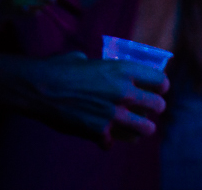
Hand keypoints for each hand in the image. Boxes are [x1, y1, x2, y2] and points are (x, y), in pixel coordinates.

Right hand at [29, 51, 168, 147]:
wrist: (39, 88)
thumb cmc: (61, 68)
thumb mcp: (88, 60)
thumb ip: (103, 67)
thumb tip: (103, 69)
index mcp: (124, 70)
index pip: (160, 79)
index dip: (161, 85)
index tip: (160, 89)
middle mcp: (124, 92)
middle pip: (158, 105)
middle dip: (156, 108)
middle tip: (150, 109)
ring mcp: (113, 114)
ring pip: (145, 128)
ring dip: (142, 128)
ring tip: (138, 128)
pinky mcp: (99, 132)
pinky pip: (114, 142)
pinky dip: (108, 140)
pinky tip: (103, 136)